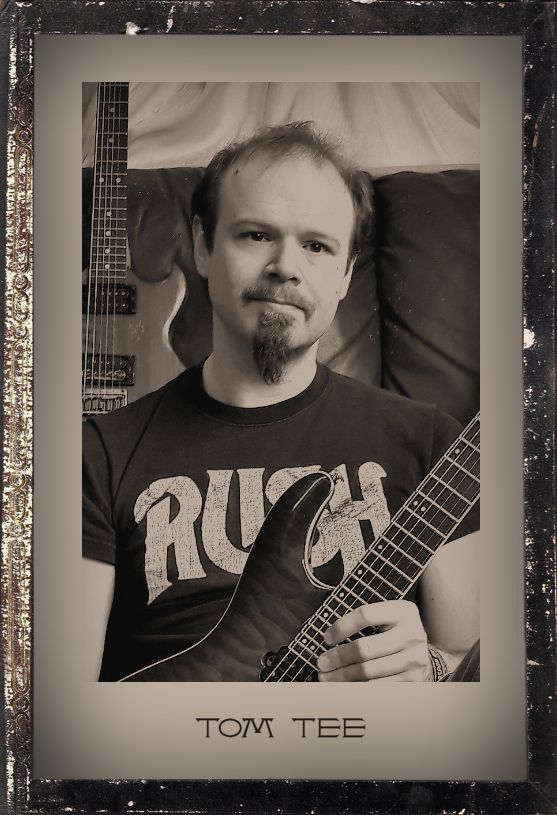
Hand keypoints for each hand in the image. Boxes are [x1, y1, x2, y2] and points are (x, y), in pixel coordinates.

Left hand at [316, 600, 431, 681]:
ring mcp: (414, 658)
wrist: (423, 654)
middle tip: (322, 663)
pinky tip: (344, 687)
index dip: (342, 627)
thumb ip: (363, 621)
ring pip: (369, 671)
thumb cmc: (395, 632)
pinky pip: (378, 688)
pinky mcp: (413, 680)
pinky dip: (357, 689)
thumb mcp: (387, 617)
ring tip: (327, 677)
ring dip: (343, 676)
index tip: (327, 639)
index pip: (366, 615)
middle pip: (366, 647)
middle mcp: (412, 634)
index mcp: (403, 611)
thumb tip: (328, 640)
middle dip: (338, 657)